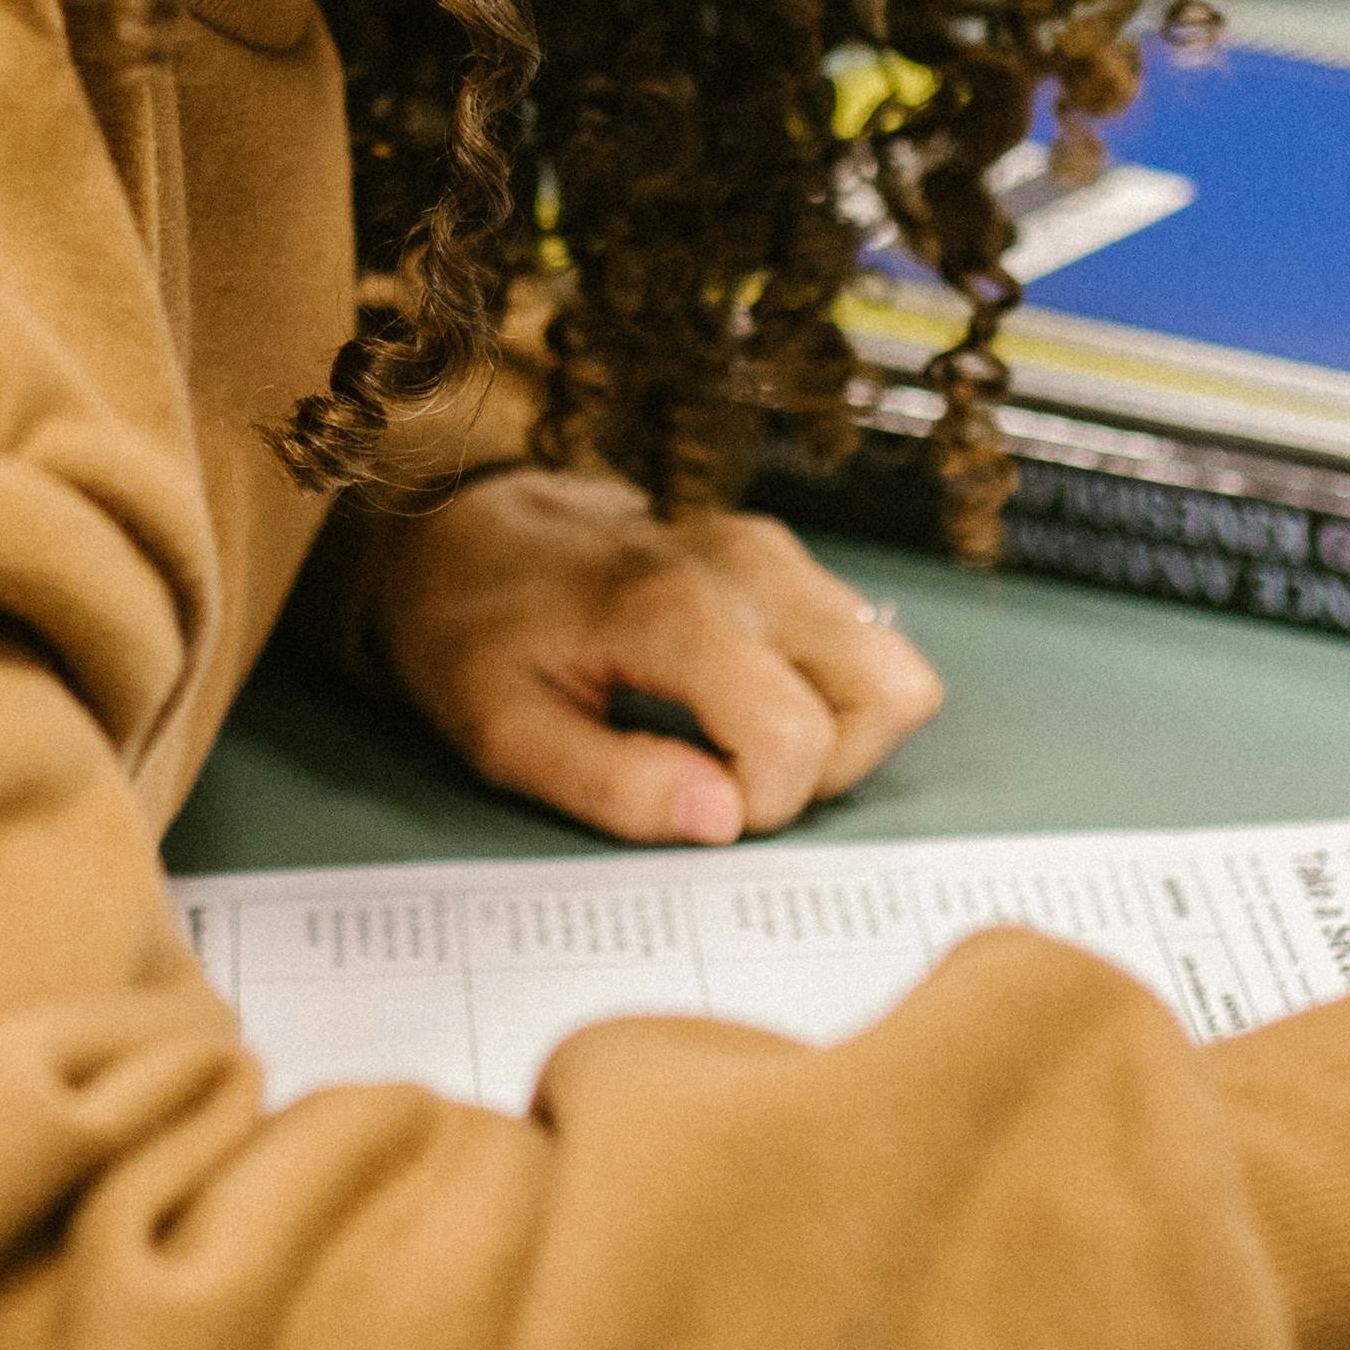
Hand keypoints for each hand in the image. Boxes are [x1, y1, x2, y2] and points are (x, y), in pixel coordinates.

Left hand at [345, 469, 940, 844]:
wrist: (457, 527)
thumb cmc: (469, 631)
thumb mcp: (504, 734)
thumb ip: (612, 787)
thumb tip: (722, 822)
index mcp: (676, 610)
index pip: (798, 737)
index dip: (761, 804)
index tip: (693, 805)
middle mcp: (748, 568)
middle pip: (891, 693)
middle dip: (830, 769)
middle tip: (733, 782)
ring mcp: (773, 552)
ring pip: (893, 666)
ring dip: (839, 732)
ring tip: (740, 747)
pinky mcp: (779, 555)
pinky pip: (858, 641)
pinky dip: (825, 693)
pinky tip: (741, 703)